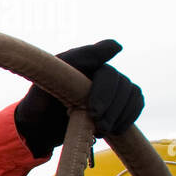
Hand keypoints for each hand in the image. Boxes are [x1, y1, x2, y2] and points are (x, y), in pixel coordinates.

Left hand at [14, 40, 143, 157]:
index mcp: (85, 61)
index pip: (106, 72)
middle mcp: (101, 71)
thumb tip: (118, 45)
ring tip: (102, 130)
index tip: (93, 111)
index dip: (103, 92)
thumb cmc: (40, 100)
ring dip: (121, 115)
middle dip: (111, 107)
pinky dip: (128, 119)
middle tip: (98, 124)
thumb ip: (78, 59)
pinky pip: (136, 105)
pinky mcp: (118, 102)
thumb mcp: (48, 79)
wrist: (39, 125)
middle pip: (122, 84)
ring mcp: (112, 86)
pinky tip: (114, 131)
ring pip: (132, 95)